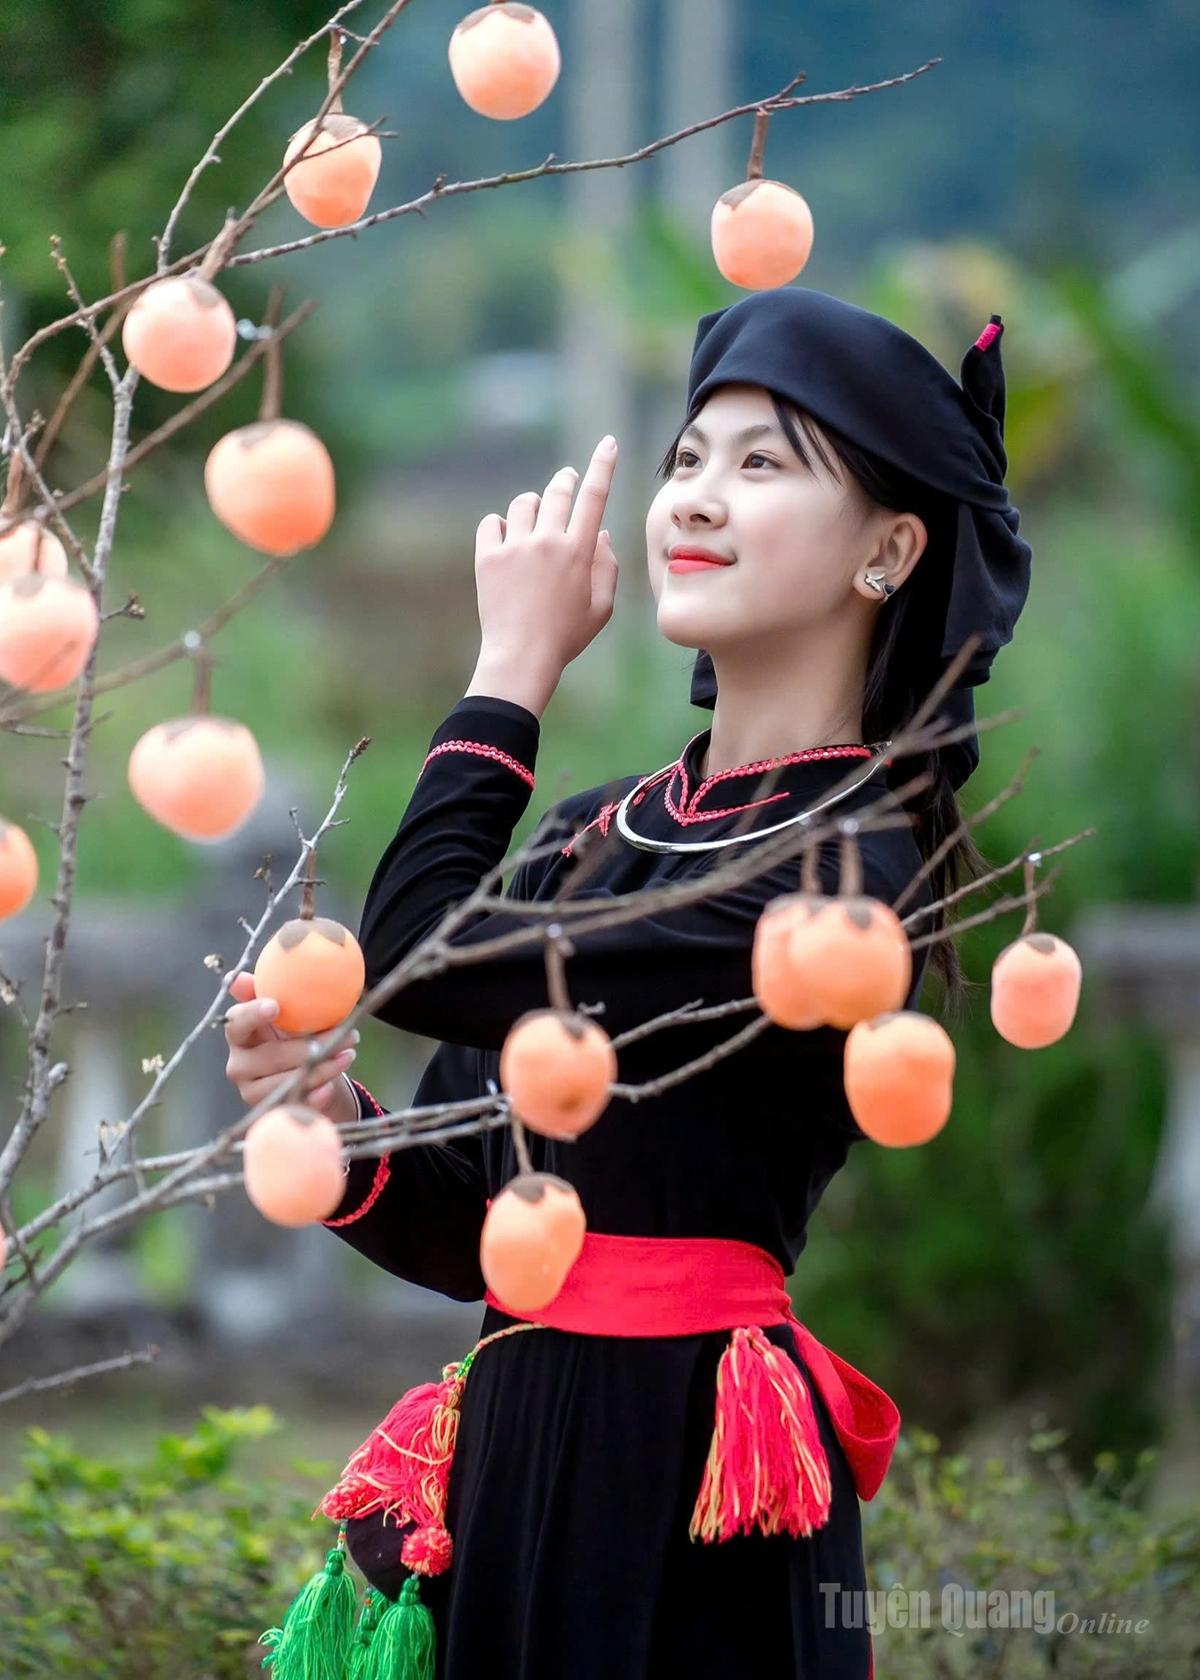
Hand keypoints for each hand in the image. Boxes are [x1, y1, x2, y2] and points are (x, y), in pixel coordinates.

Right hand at [223, 971, 358, 1121]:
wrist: (309, 1073)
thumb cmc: (295, 1034)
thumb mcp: (289, 1013)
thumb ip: (269, 991)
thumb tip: (237, 978)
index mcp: (239, 1035)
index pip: (236, 1024)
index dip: (252, 1014)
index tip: (275, 1006)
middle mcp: (239, 1065)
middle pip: (270, 1056)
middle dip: (309, 1046)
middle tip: (344, 1035)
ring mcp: (252, 1092)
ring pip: (285, 1081)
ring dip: (322, 1069)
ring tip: (348, 1054)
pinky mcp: (270, 1111)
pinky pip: (295, 1105)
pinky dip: (315, 1097)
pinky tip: (330, 1088)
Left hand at [471, 436, 619, 690]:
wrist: (520, 658)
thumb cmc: (566, 637)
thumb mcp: (601, 608)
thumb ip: (607, 567)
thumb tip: (599, 534)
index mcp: (578, 552)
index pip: (595, 497)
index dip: (603, 466)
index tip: (607, 444)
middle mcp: (547, 541)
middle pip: (557, 491)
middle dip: (564, 481)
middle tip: (566, 480)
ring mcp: (515, 547)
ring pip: (524, 503)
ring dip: (533, 506)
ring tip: (534, 523)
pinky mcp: (488, 558)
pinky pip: (492, 522)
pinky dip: (500, 526)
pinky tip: (506, 540)